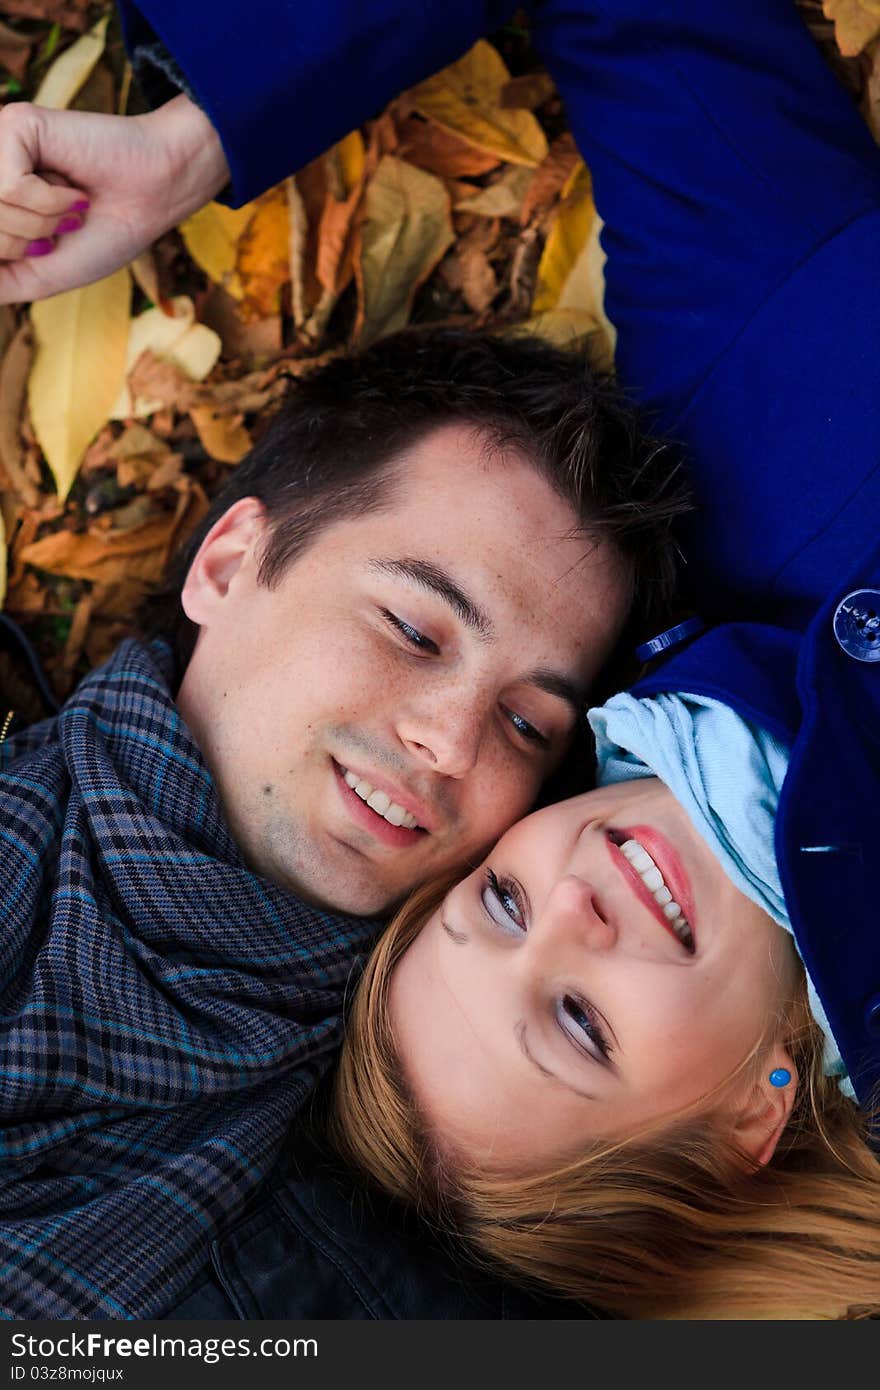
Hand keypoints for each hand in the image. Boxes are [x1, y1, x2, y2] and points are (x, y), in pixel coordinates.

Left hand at [0, 94, 230, 303]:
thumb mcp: (39, 274)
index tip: (45, 249)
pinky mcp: (15, 124)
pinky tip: (74, 190)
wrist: (153, 197)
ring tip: (71, 206)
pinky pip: (10, 184)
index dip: (15, 254)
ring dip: (42, 222)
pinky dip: (49, 200)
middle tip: (63, 227)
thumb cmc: (104, 232)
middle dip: (27, 242)